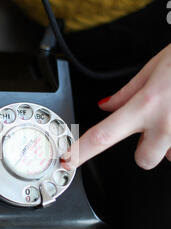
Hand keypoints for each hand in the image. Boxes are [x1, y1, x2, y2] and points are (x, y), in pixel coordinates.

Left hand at [61, 43, 170, 169]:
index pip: (104, 134)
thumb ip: (127, 93)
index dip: (82, 151)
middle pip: (143, 160)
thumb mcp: (153, 68)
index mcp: (147, 104)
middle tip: (155, 126)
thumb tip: (106, 106)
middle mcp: (167, 124)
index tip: (68, 160)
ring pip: (170, 155)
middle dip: (145, 148)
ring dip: (170, 141)